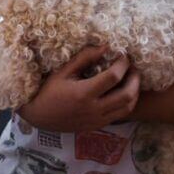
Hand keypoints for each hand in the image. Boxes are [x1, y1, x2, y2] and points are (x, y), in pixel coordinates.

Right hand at [17, 46, 140, 132]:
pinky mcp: (98, 126)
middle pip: (126, 95)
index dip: (122, 64)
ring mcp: (97, 120)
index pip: (113, 77)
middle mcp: (93, 109)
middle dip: (134, 78)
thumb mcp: (64, 71)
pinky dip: (126, 103)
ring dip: (134, 92)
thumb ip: (85, 58)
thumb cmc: (49, 90)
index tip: (123, 55)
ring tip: (131, 79)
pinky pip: (120, 115)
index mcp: (84, 93)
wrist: (39, 116)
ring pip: (127, 108)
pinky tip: (122, 92)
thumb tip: (105, 47)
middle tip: (133, 68)